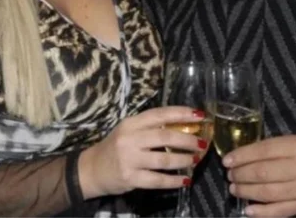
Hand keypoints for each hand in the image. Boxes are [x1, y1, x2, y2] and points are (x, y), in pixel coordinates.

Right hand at [79, 106, 207, 197]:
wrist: (92, 169)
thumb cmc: (115, 147)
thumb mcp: (129, 130)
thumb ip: (151, 127)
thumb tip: (184, 125)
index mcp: (131, 123)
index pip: (160, 114)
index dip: (181, 114)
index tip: (200, 115)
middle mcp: (130, 139)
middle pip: (165, 137)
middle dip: (188, 140)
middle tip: (203, 143)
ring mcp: (129, 159)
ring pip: (164, 160)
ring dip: (184, 160)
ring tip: (196, 160)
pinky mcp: (130, 178)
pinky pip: (158, 180)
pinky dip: (174, 181)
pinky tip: (185, 179)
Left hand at [223, 135, 295, 216]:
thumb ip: (277, 146)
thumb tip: (246, 154)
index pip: (264, 151)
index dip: (242, 156)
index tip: (227, 160)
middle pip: (263, 173)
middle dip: (241, 174)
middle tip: (230, 174)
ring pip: (268, 193)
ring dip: (246, 191)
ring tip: (234, 188)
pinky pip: (278, 212)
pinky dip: (261, 212)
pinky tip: (248, 209)